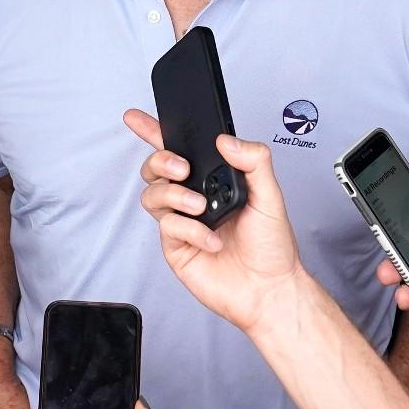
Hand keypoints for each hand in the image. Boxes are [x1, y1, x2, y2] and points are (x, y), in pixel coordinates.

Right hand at [126, 110, 304, 330]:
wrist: (269, 291)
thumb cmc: (272, 248)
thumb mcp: (271, 196)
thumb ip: (254, 161)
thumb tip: (227, 140)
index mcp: (213, 181)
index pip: (179, 149)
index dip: (153, 131)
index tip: (136, 117)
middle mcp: (193, 198)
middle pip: (156, 168)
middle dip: (161, 160)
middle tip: (183, 169)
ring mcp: (182, 222)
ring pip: (153, 194)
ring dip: (174, 195)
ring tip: (201, 207)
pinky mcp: (175, 247)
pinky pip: (167, 226)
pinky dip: (190, 230)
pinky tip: (211, 239)